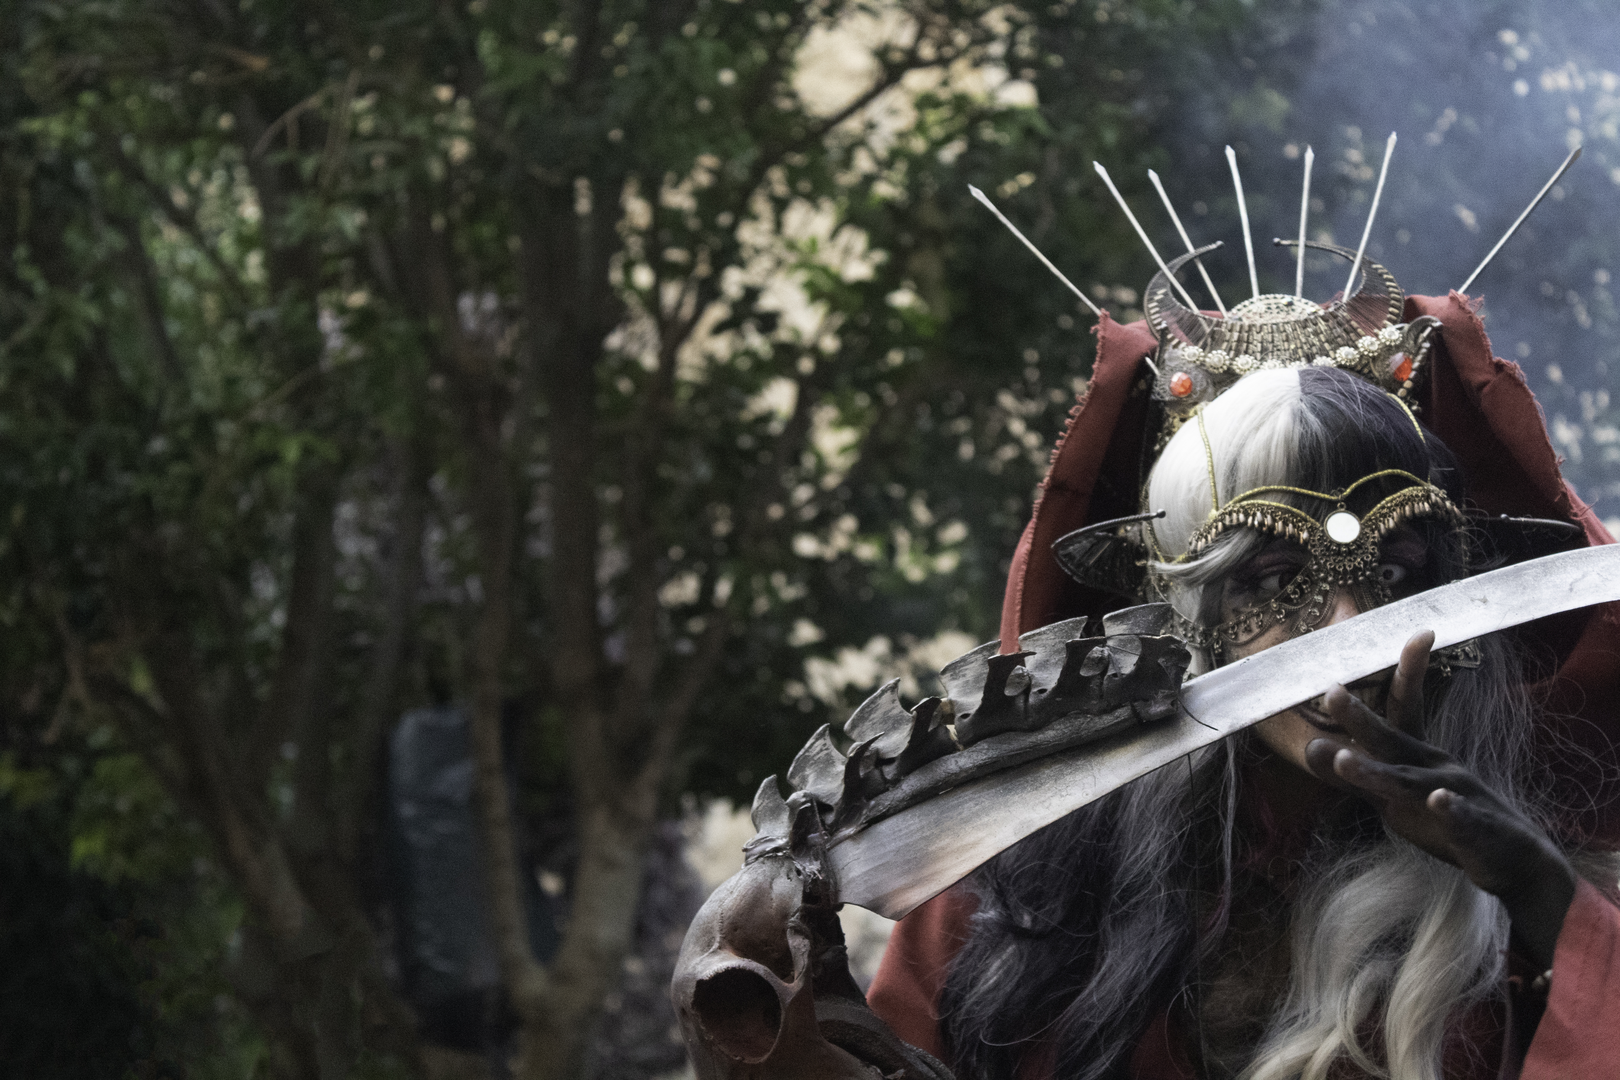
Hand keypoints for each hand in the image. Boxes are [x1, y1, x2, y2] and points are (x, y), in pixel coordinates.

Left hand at [1303, 631, 1575, 969]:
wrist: (1517, 863)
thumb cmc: (1449, 822)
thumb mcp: (1398, 798)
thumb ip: (1356, 775)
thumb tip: (1310, 747)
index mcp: (1419, 756)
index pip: (1402, 710)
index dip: (1399, 674)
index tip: (1402, 633)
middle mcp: (1437, 768)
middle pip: (1393, 741)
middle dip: (1361, 719)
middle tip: (1330, 692)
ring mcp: (1459, 796)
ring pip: (1412, 782)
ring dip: (1377, 771)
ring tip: (1344, 759)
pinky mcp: (1477, 830)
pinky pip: (1462, 819)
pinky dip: (1451, 810)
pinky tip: (1439, 800)